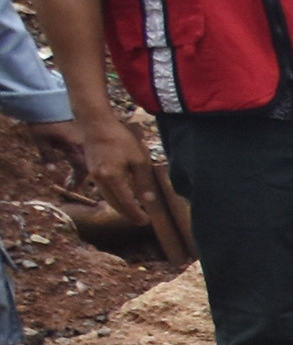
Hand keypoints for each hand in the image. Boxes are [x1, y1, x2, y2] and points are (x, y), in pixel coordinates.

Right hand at [59, 108, 161, 227]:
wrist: (95, 123)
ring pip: (107, 196)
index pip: (126, 202)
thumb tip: (149, 201)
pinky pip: (102, 188)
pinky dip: (112, 195)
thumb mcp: (139, 159)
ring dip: (119, 205)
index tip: (145, 222)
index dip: (136, 214)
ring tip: (132, 211)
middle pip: (114, 203)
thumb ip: (144, 181)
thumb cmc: (120, 138)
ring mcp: (93, 174)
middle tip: (140, 220)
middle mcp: (100, 179)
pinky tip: (121, 195)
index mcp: (112, 178)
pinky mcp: (91, 168)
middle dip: (127, 213)